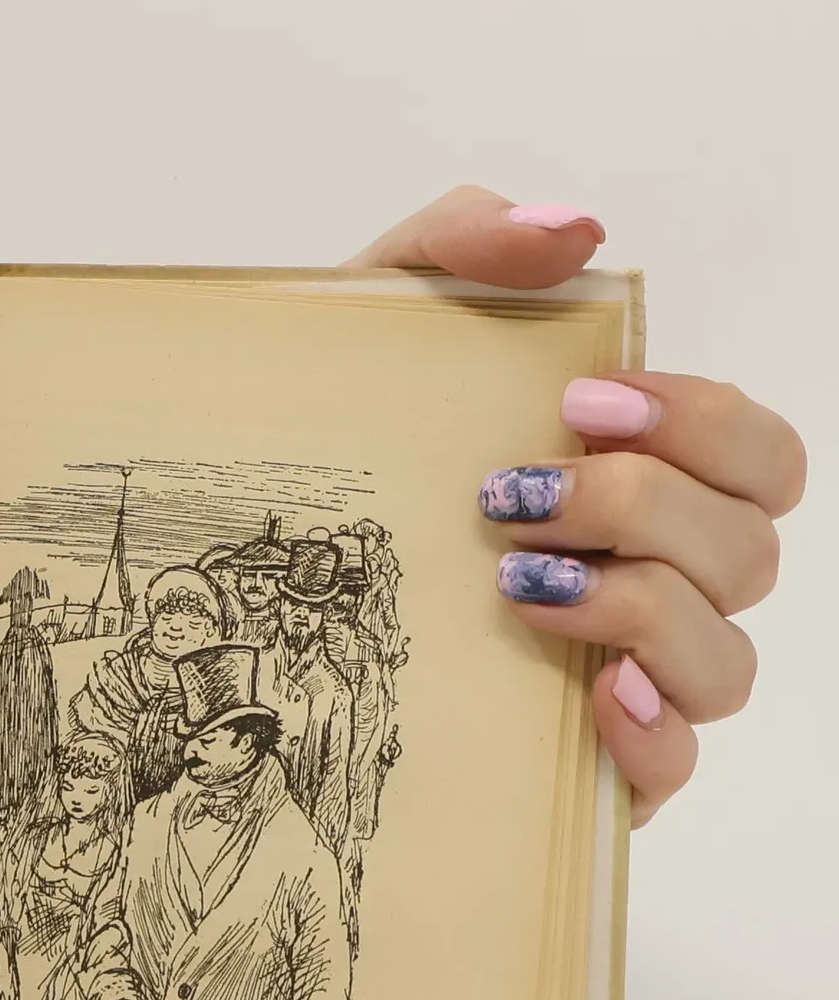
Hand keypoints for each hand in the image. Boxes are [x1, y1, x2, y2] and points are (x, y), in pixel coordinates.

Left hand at [350, 187, 803, 825]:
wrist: (240, 579)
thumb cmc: (338, 445)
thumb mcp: (375, 327)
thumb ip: (466, 247)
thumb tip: (575, 230)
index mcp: (637, 481)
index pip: (758, 458)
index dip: (702, 424)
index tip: (577, 405)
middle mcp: (652, 581)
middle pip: (750, 551)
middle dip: (645, 510)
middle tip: (513, 499)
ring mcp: (624, 679)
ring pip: (727, 662)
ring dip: (640, 611)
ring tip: (519, 585)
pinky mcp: (579, 769)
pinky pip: (672, 770)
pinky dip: (652, 733)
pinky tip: (595, 693)